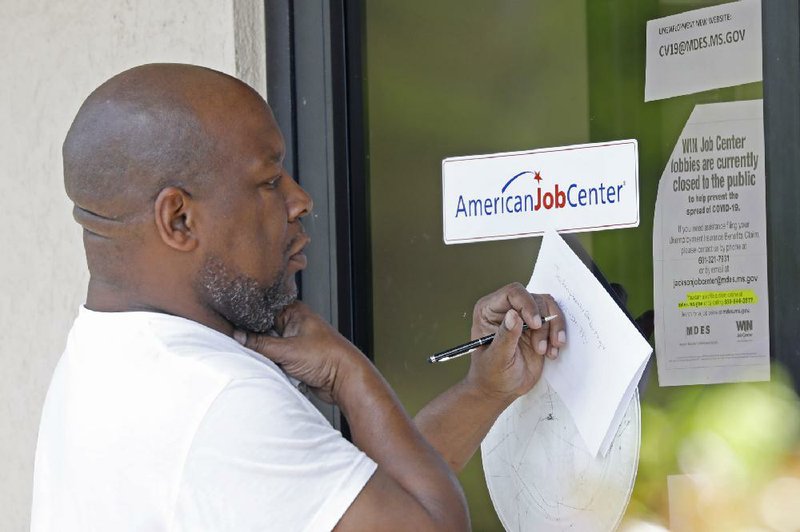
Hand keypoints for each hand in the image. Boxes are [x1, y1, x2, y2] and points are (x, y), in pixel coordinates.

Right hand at [234, 302, 367, 403]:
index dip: (247, 316)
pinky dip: (270, 362)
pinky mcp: (295, 357)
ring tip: (254, 354)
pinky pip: (275, 357)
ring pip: (268, 344)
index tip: (231, 323)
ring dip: (262, 351)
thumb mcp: (287, 350)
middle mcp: (294, 323)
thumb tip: (238, 336)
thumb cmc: (327, 357)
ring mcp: (294, 340)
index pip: (263, 309)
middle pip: (263, 327)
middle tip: (238, 341)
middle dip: (253, 336)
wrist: (345, 378)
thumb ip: (260, 344)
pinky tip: (264, 364)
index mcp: (294, 311)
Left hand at [467, 282, 565, 402]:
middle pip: (534, 299)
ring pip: (548, 307)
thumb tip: (513, 314)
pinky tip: (551, 352)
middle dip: (542, 323)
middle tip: (540, 348)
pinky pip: (555, 320)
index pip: (513, 292)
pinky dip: (557, 334)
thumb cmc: (491, 375)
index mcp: (489, 310)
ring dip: (553, 328)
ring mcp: (523, 317)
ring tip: (547, 351)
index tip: (535, 325)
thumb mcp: (497, 358)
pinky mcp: (538, 327)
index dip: (527, 304)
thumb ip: (505, 336)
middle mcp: (506, 308)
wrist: (501, 389)